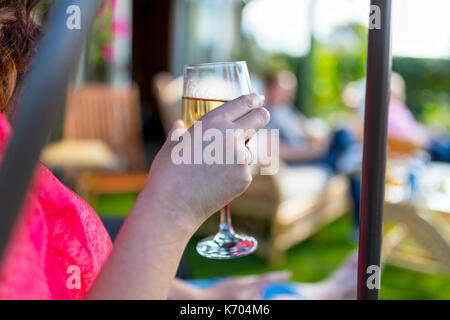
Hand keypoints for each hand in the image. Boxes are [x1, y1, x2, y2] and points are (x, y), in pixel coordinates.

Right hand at [139, 94, 268, 232]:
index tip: (258, 99)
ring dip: (240, 152)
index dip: (254, 99)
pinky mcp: (245, 179)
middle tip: (258, 118)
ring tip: (216, 165)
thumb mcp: (171, 144)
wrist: (173, 205)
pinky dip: (235, 174)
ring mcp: (241, 158)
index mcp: (214, 122)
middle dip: (261, 116)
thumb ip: (180, 131)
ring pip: (250, 149)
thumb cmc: (167, 172)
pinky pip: (244, 171)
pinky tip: (216, 181)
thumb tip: (179, 125)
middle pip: (261, 118)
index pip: (245, 103)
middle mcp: (232, 136)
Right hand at [199, 271, 291, 299]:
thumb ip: (247, 282)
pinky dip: (247, 302)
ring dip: (249, 299)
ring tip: (233, 299)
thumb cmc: (217, 291)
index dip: (278, 277)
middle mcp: (246, 296)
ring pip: (256, 299)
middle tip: (237, 293)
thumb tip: (260, 288)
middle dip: (254, 291)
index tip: (289, 274)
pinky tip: (235, 301)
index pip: (265, 280)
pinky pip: (252, 304)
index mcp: (244, 286)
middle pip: (260, 292)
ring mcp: (245, 305)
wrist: (203, 302)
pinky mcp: (244, 309)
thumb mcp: (232, 282)